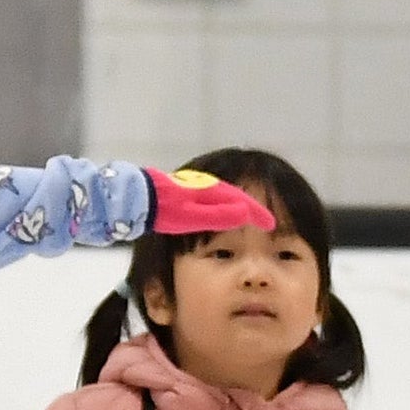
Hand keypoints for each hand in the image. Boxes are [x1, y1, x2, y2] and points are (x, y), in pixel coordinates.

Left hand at [149, 167, 276, 236]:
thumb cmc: (166, 209)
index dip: (258, 214)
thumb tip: (246, 213)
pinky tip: (219, 210)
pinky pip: (215, 196)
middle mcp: (209, 185)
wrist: (139, 196)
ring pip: (226, 195)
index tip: (271, 224)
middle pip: (237, 195)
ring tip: (247, 216)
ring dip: (239, 204)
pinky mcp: (188, 189)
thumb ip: (219, 215)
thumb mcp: (194, 217)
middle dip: (252, 207)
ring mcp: (198, 186)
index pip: (243, 202)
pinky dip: (225, 203)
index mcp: (214, 191)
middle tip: (264, 220)